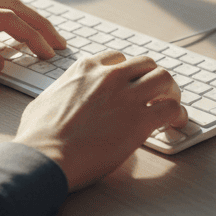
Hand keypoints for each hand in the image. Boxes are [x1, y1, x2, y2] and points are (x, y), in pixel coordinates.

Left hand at [0, 0, 65, 76]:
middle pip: (13, 6)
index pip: (8, 20)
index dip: (33, 36)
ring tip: (45, 35)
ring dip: (28, 18)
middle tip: (60, 42)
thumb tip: (2, 60)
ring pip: (3, 3)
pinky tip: (15, 29)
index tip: (50, 53)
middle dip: (40, 23)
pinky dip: (12, 16)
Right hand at [14, 50, 187, 189]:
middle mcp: (109, 76)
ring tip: (171, 105)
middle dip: (153, 78)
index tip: (131, 84)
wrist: (45, 156)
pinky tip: (176, 123)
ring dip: (171, 91)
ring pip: (164, 78)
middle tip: (157, 93)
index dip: (128, 73)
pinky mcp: (140, 119)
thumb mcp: (44, 100)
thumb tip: (60, 99)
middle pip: (146, 64)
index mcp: (85, 69)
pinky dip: (178, 115)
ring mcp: (127, 95)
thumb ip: (61, 93)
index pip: (117, 59)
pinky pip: (171, 108)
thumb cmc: (38, 136)